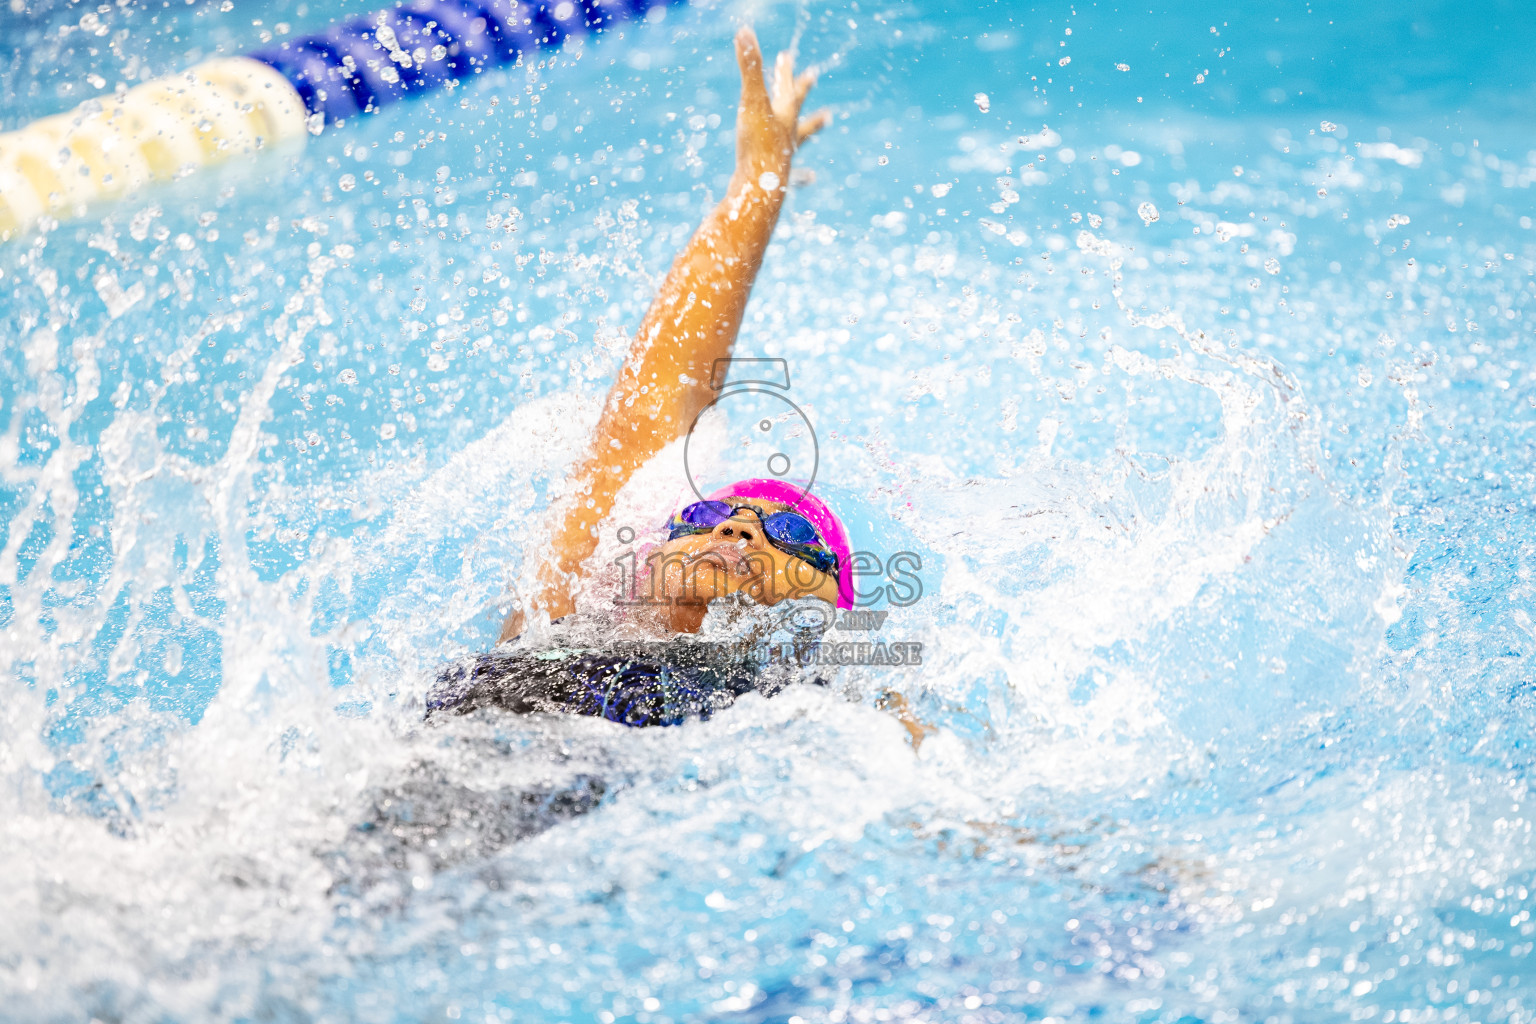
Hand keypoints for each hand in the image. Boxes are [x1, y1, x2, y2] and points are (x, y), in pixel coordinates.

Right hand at [732, 26, 830, 188]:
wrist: (760, 191)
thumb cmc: (758, 146)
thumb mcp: (752, 101)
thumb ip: (749, 67)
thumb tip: (744, 30)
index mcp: (785, 117)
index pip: (789, 89)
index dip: (786, 72)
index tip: (787, 58)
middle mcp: (788, 137)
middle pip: (801, 114)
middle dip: (804, 100)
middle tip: (821, 85)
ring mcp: (784, 160)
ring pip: (800, 142)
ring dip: (810, 131)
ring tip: (824, 126)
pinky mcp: (777, 180)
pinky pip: (794, 175)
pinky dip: (802, 174)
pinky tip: (809, 179)